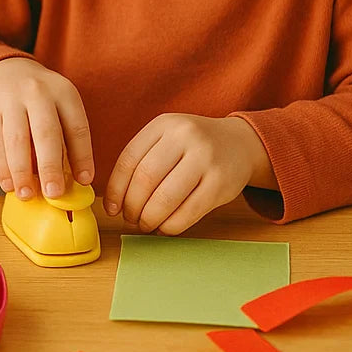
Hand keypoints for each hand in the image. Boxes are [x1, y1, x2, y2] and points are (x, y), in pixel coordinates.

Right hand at [0, 57, 93, 200]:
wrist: (3, 71)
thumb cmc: (40, 99)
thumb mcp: (59, 105)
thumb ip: (66, 137)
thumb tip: (74, 180)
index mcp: (63, 92)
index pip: (76, 126)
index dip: (82, 155)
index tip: (85, 181)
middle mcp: (37, 93)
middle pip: (45, 132)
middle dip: (50, 166)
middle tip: (54, 193)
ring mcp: (11, 101)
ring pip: (16, 140)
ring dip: (22, 171)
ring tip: (27, 195)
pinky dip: (2, 167)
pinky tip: (9, 185)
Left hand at [105, 114, 272, 234]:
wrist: (240, 143)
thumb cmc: (192, 147)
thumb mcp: (166, 138)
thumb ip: (142, 159)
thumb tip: (114, 200)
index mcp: (163, 124)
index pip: (129, 159)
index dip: (115, 188)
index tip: (111, 208)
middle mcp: (184, 137)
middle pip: (145, 178)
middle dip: (132, 206)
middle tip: (130, 219)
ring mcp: (205, 159)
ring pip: (166, 198)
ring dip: (150, 218)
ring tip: (145, 224)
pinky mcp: (221, 183)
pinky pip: (189, 212)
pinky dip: (171, 225)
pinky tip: (165, 227)